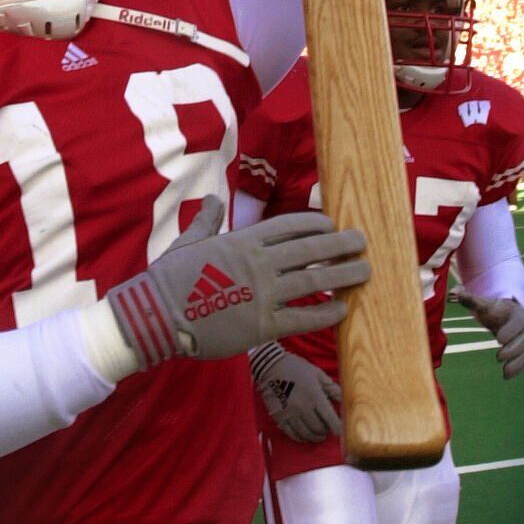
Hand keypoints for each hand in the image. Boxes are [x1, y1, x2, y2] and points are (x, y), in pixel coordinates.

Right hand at [107, 196, 367, 368]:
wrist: (158, 315)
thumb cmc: (170, 278)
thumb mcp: (188, 241)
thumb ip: (207, 220)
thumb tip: (212, 198)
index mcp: (242, 242)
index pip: (288, 227)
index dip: (314, 224)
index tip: (332, 223)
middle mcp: (258, 264)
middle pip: (309, 251)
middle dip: (339, 244)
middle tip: (362, 241)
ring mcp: (263, 294)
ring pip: (313, 282)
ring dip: (341, 275)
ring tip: (364, 271)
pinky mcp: (262, 325)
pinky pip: (302, 318)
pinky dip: (325, 313)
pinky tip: (342, 308)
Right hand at [249, 347, 341, 440]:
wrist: (270, 365)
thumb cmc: (297, 368)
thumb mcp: (318, 374)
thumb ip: (332, 388)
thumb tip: (346, 399)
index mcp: (314, 395)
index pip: (330, 418)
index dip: (338, 428)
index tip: (342, 433)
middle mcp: (303, 407)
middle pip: (318, 428)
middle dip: (326, 432)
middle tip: (328, 429)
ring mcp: (290, 413)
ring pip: (306, 434)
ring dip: (315, 437)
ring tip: (318, 434)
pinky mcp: (279, 417)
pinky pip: (292, 434)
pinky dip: (301, 438)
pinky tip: (305, 436)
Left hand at [451, 289, 523, 378]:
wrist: (507, 315)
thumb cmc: (492, 309)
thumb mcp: (482, 304)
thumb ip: (469, 299)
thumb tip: (452, 293)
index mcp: (516, 312)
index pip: (518, 321)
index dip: (510, 330)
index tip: (498, 340)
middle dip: (514, 349)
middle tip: (499, 357)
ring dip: (518, 363)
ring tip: (505, 373)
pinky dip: (520, 368)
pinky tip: (508, 376)